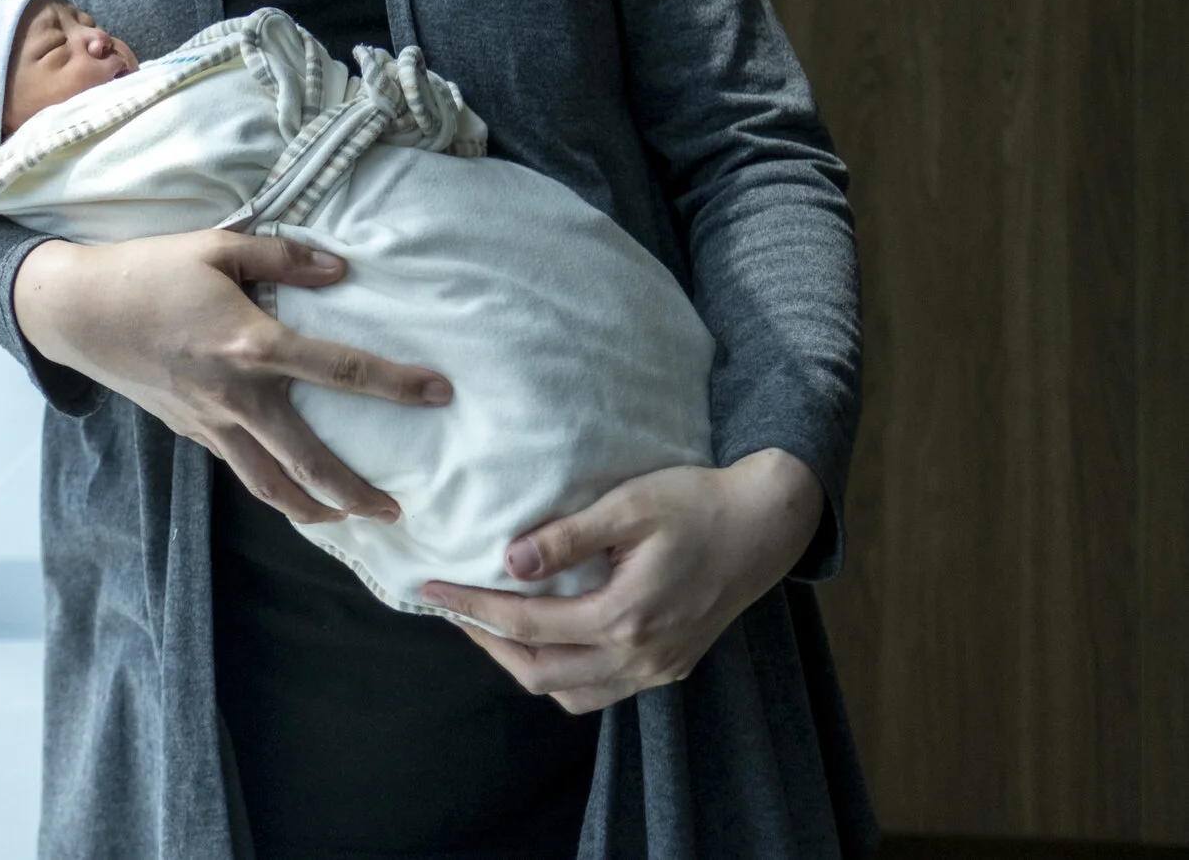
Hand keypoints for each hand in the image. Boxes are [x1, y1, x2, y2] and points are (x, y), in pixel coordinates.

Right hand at [12, 232, 451, 523]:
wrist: (78, 312)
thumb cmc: (148, 272)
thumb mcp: (216, 247)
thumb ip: (282, 258)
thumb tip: (340, 271)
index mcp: (251, 344)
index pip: (338, 368)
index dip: (394, 383)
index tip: (440, 393)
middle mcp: (237, 396)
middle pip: (309, 462)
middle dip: (357, 493)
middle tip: (399, 511)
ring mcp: (212, 423)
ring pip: (271, 485)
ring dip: (316, 509)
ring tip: (351, 519)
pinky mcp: (191, 432)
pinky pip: (242, 470)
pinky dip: (274, 489)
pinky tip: (293, 490)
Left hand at [419, 448, 825, 712]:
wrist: (767, 525)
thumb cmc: (697, 504)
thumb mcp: (630, 507)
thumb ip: (569, 537)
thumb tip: (512, 561)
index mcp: (626, 616)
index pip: (527, 625)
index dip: (473, 609)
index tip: (431, 591)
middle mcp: (642, 655)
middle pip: (542, 674)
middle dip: (489, 645)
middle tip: (453, 609)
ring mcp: (660, 669)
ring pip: (573, 694)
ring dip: (526, 667)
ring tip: (493, 626)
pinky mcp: (671, 666)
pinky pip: (603, 690)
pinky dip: (564, 675)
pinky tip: (547, 641)